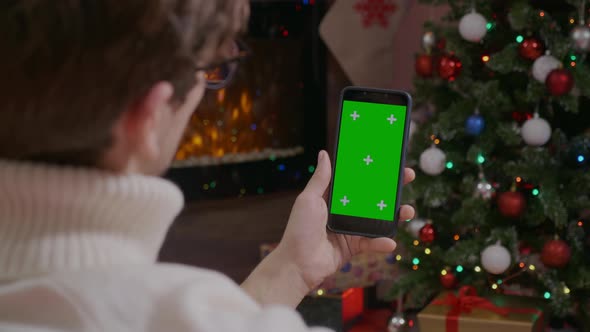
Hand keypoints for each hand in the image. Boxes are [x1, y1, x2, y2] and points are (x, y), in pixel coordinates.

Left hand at [276, 150, 415, 290]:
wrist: (298, 264)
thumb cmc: (299, 229)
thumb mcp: (309, 199)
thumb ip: (320, 179)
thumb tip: (324, 153)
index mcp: (333, 198)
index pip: (357, 180)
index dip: (372, 171)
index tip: (389, 161)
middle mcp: (344, 211)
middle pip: (372, 197)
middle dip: (391, 189)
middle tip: (408, 178)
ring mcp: (351, 229)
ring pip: (378, 219)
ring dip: (395, 215)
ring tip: (408, 211)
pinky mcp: (354, 246)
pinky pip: (372, 243)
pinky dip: (382, 242)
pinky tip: (390, 242)